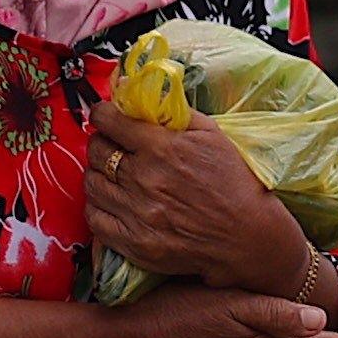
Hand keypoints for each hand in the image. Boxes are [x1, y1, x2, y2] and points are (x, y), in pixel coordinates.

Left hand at [92, 102, 326, 303]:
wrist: (246, 236)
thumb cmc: (233, 182)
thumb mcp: (211, 134)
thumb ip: (174, 111)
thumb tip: (142, 95)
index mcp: (162, 148)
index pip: (108, 121)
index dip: (102, 114)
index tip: (105, 117)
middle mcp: (144, 179)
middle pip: (95, 151)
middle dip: (102, 142)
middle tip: (113, 145)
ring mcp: (137, 214)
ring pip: (92, 184)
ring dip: (99, 174)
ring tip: (114, 175)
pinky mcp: (134, 243)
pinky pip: (95, 219)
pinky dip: (98, 206)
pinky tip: (113, 201)